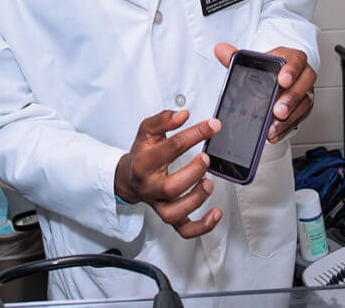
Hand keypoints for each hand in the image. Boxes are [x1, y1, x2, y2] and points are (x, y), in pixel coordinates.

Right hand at [114, 109, 222, 238]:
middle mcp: (149, 187)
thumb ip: (163, 120)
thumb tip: (183, 115)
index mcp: (143, 163)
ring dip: (196, 199)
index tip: (213, 125)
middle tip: (206, 158)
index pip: (171, 148)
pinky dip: (202, 227)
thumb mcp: (147, 131)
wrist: (129, 177)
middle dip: (193, 173)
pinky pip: (183, 230)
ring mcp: (158, 204)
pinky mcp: (168, 216)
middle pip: (171, 188)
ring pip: (175, 212)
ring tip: (209, 183)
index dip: (195, 133)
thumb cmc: (142, 154)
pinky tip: (216, 214)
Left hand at [214, 43, 315, 142]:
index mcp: (290, 57)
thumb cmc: (268, 70)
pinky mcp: (304, 107)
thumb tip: (220, 50)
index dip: (291, 70)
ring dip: (289, 116)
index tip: (282, 80)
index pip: (296, 59)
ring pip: (304, 103)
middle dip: (291, 97)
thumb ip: (235, 56)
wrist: (276, 80)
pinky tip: (275, 133)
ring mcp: (305, 91)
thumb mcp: (252, 63)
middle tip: (278, 110)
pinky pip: (299, 118)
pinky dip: (286, 127)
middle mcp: (302, 73)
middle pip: (304, 83)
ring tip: (274, 125)